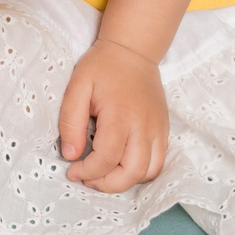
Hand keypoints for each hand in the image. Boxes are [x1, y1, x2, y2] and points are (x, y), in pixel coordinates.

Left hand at [59, 37, 169, 190]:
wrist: (133, 51)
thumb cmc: (102, 67)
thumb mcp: (77, 87)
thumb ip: (71, 122)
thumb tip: (70, 155)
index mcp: (120, 116)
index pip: (107, 159)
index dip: (87, 172)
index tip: (72, 170)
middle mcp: (144, 126)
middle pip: (131, 172)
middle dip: (107, 184)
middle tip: (87, 178)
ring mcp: (158, 130)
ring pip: (149, 172)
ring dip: (125, 181)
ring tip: (104, 174)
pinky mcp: (164, 130)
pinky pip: (158, 162)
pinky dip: (140, 172)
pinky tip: (121, 165)